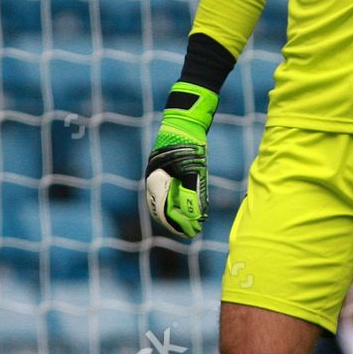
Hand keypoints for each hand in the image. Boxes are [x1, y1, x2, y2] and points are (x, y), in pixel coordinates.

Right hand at [145, 83, 218, 238]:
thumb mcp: (193, 169)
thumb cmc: (188, 143)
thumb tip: (197, 216)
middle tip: (192, 233)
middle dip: (178, 222)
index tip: (189, 232)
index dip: (176, 223)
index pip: (162, 208)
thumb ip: (193, 191)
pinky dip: (182, 202)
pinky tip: (194, 209)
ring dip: (181, 214)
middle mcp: (155, 178)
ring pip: (168, 200)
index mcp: (155, 178)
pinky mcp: (170, 171)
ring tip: (194, 225)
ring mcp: (161, 174)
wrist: (186, 120)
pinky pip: (173, 191)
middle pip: (163, 207)